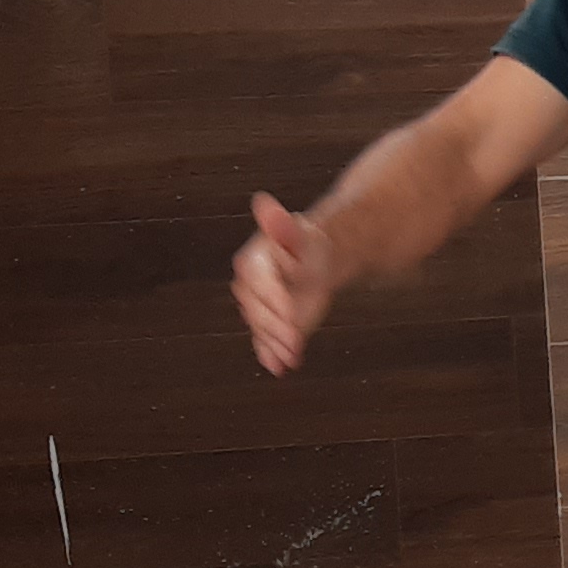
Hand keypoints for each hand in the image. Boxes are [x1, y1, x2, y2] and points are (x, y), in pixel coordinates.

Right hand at [233, 194, 345, 374]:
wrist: (317, 257)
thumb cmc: (308, 244)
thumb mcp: (300, 232)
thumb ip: (281, 225)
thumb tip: (262, 201)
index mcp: (253, 261)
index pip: (259, 285)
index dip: (275, 302)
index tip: (293, 317)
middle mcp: (249, 285)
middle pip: (257, 311)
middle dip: (276, 328)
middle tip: (295, 344)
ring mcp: (256, 305)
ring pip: (261, 327)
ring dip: (274, 345)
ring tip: (291, 358)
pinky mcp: (265, 320)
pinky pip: (263, 339)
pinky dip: (270, 353)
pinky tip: (279, 365)